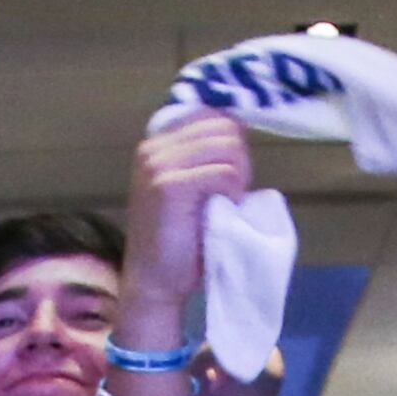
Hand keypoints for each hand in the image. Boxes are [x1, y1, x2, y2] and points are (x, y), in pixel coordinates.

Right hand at [119, 112, 251, 322]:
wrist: (155, 281)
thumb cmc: (180, 239)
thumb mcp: (193, 187)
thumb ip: (207, 156)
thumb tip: (242, 129)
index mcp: (158, 141)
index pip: (212, 114)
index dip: (234, 139)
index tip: (232, 173)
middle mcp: (154, 146)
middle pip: (224, 126)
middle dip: (241, 158)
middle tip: (232, 192)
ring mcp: (158, 163)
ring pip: (228, 146)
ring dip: (239, 175)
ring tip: (226, 201)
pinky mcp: (169, 185)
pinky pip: (224, 172)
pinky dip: (234, 190)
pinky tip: (224, 209)